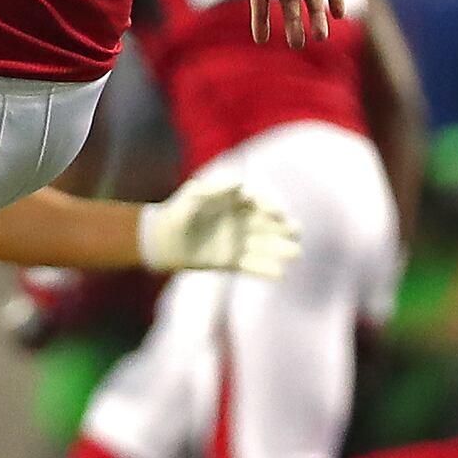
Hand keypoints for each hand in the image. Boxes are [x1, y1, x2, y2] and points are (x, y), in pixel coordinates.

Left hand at [137, 178, 302, 278]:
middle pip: (269, 223)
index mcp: (234, 199)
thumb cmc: (176, 212)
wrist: (162, 241)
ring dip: (281, 248)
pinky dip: (267, 270)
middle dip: (284, 226)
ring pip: (265, 245)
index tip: (278, 213)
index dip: (271, 205)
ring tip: (296, 253)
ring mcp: (239, 241)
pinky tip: (281, 275)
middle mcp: (241, 219)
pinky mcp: (233, 261)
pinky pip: (253, 265)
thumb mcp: (191, 196)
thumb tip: (240, 183)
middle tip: (296, 231)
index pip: (260, 200)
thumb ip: (213, 189)